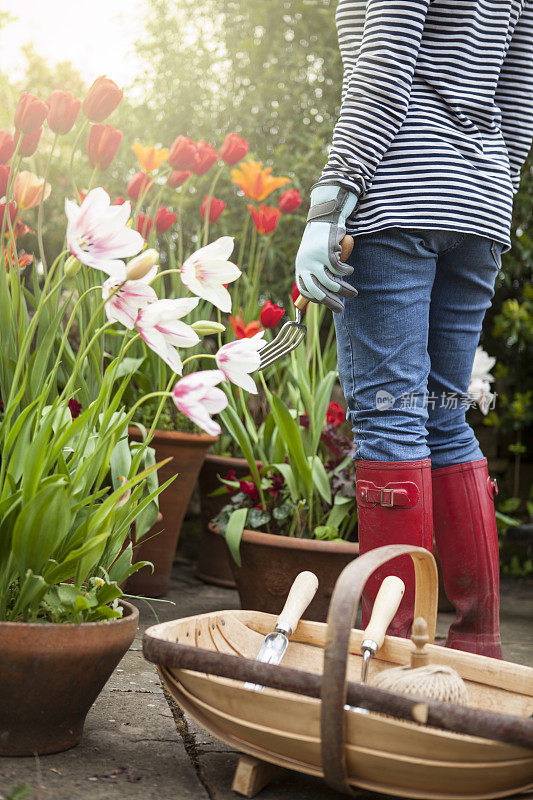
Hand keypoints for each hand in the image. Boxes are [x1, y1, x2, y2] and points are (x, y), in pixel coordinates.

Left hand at [295, 183, 357, 312]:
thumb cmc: (320, 241)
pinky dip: (346, 271)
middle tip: (341, 310)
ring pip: (331, 283)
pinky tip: (349, 269)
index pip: (305, 291)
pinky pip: (339, 270)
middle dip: (331, 303)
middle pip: (318, 292)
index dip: (317, 300)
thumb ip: (315, 273)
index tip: (328, 303)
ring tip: (353, 293)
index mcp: (300, 267)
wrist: (324, 218)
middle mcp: (305, 265)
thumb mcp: (313, 258)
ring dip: (344, 290)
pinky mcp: (327, 253)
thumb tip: (323, 295)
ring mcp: (315, 259)